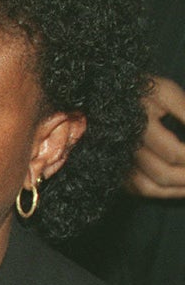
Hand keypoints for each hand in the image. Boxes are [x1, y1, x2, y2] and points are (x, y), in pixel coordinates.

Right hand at [127, 75, 184, 198]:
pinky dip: (162, 193)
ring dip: (178, 190)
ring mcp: (120, 163)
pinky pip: (139, 190)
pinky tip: (180, 189)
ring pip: (150, 187)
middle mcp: (127, 149)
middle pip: (163, 173)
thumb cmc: (140, 92)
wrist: (106, 98)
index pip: (175, 153)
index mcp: (140, 127)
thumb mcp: (166, 93)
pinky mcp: (117, 171)